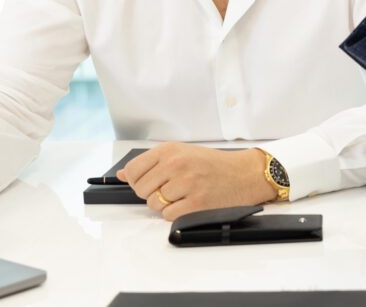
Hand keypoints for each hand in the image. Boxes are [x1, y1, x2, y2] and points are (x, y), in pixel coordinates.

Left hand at [117, 143, 275, 220]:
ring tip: (183, 195)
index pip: (132, 171)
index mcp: (169, 150)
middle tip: (171, 189)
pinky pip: (169, 215)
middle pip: (141, 190)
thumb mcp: (181, 153)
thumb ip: (151, 163)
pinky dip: (176, 214)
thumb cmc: (213, 164)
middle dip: (152, 193)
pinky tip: (189, 203)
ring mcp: (186, 183)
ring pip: (154, 204)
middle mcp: (176, 164)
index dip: (137, 181)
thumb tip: (122, 174)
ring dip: (165, 205)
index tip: (148, 182)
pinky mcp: (196, 202)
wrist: (243, 173)